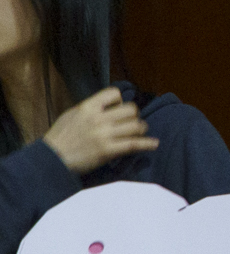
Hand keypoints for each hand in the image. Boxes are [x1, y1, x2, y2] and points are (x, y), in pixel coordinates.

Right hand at [43, 86, 157, 174]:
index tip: (118, 108)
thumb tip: (110, 105)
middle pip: (131, 110)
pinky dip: (147, 144)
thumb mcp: (72, 115)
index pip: (114, 93)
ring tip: (139, 133)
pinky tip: (154, 144)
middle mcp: (98, 119)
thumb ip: (91, 108)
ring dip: (140, 130)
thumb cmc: (60, 137)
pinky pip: (134, 144)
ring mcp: (104, 135)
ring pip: (136, 126)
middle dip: (134, 116)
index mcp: (88, 107)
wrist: (51, 159)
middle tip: (130, 123)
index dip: (120, 100)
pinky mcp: (108, 151)